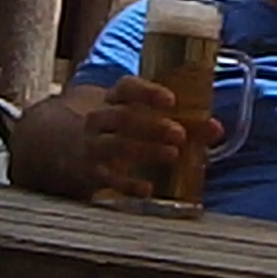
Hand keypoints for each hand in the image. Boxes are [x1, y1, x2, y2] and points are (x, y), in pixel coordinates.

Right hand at [82, 75, 220, 197]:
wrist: (60, 146)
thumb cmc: (112, 127)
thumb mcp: (135, 116)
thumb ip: (178, 121)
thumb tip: (216, 129)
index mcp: (112, 98)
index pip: (126, 87)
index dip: (148, 92)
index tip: (170, 100)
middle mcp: (99, 120)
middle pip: (122, 117)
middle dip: (152, 125)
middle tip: (179, 134)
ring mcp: (92, 146)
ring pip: (115, 145)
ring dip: (145, 149)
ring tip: (172, 154)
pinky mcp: (89, 172)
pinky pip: (107, 178)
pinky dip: (127, 184)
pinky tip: (148, 189)